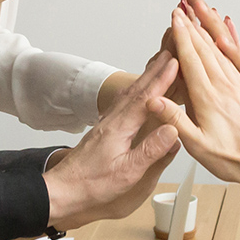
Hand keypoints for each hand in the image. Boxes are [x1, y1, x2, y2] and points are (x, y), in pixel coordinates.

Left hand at [43, 51, 181, 229]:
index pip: (146, 98)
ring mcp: (108, 123)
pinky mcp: (105, 129)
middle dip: (157, 69)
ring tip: (161, 63)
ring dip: (147, 77)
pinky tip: (140, 91)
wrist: (63, 190)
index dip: (163, 79)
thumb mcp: (127, 173)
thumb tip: (173, 130)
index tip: (176, 61)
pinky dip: (137, 90)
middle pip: (138, 89)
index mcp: (120, 128)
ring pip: (131, 93)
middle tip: (172, 50)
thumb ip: (151, 151)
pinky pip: (125, 102)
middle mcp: (113, 120)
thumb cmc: (92, 185)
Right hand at [177, 0, 239, 151]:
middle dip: (192, 23)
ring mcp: (236, 86)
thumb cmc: (232, 159)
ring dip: (206, 28)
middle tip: (183, 2)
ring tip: (197, 11)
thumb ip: (175, 120)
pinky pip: (231, 59)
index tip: (174, 16)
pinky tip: (218, 37)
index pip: (192, 58)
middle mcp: (224, 86)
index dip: (181, 35)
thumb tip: (153, 100)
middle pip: (205, 46)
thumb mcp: (198, 146)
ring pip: (218, 50)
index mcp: (209, 97)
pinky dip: (222, 43)